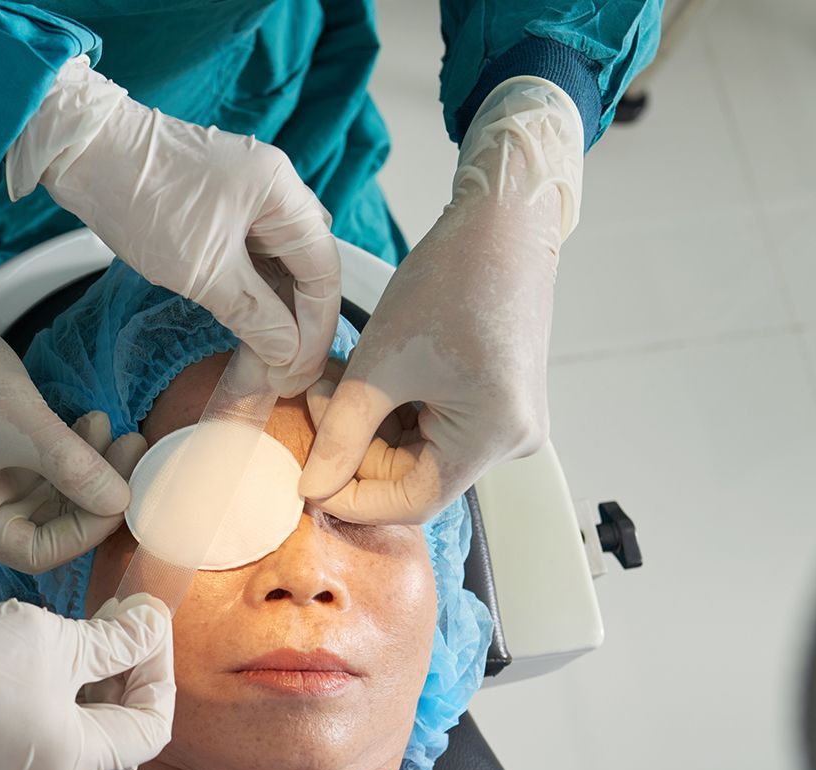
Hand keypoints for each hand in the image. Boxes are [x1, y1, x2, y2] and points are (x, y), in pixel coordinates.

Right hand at [0, 189, 143, 570]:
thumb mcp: (23, 423)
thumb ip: (75, 467)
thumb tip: (122, 501)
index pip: (35, 552)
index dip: (85, 531)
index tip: (122, 495)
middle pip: (46, 524)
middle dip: (92, 493)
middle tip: (132, 455)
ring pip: (48, 492)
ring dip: (85, 467)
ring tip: (115, 431)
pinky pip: (38, 464)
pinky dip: (68, 449)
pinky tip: (91, 422)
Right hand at [0, 595, 174, 769]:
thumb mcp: (54, 641)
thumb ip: (114, 639)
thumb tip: (153, 624)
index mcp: (76, 758)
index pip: (153, 724)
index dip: (160, 669)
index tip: (148, 623)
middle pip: (119, 725)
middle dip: (129, 668)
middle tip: (123, 616)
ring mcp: (19, 769)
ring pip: (81, 722)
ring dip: (95, 674)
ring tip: (90, 624)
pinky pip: (46, 722)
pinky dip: (62, 687)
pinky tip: (53, 647)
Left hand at [7, 57, 340, 394]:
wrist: (83, 154)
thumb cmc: (143, 198)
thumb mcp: (203, 270)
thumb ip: (254, 314)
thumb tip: (288, 352)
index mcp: (282, 192)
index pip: (323, 271)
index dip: (316, 329)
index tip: (298, 374)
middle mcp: (274, 191)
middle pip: (306, 271)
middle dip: (298, 328)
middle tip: (281, 378)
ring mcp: (247, 199)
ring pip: (278, 270)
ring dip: (274, 317)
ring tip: (264, 364)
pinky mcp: (219, 211)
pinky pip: (251, 262)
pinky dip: (252, 298)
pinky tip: (248, 330)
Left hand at [298, 77, 582, 522]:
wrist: (502, 223)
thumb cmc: (452, 280)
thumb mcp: (380, 364)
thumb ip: (341, 435)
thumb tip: (311, 489)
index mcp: (493, 437)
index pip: (412, 500)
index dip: (352, 497)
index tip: (305, 482)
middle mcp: (510, 439)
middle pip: (414, 474)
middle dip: (354, 446)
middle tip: (311, 398)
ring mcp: (507, 420)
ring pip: (418, 448)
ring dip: (367, 423)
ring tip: (331, 378)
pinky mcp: (496, 400)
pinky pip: (434, 423)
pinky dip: (391, 406)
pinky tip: (360, 376)